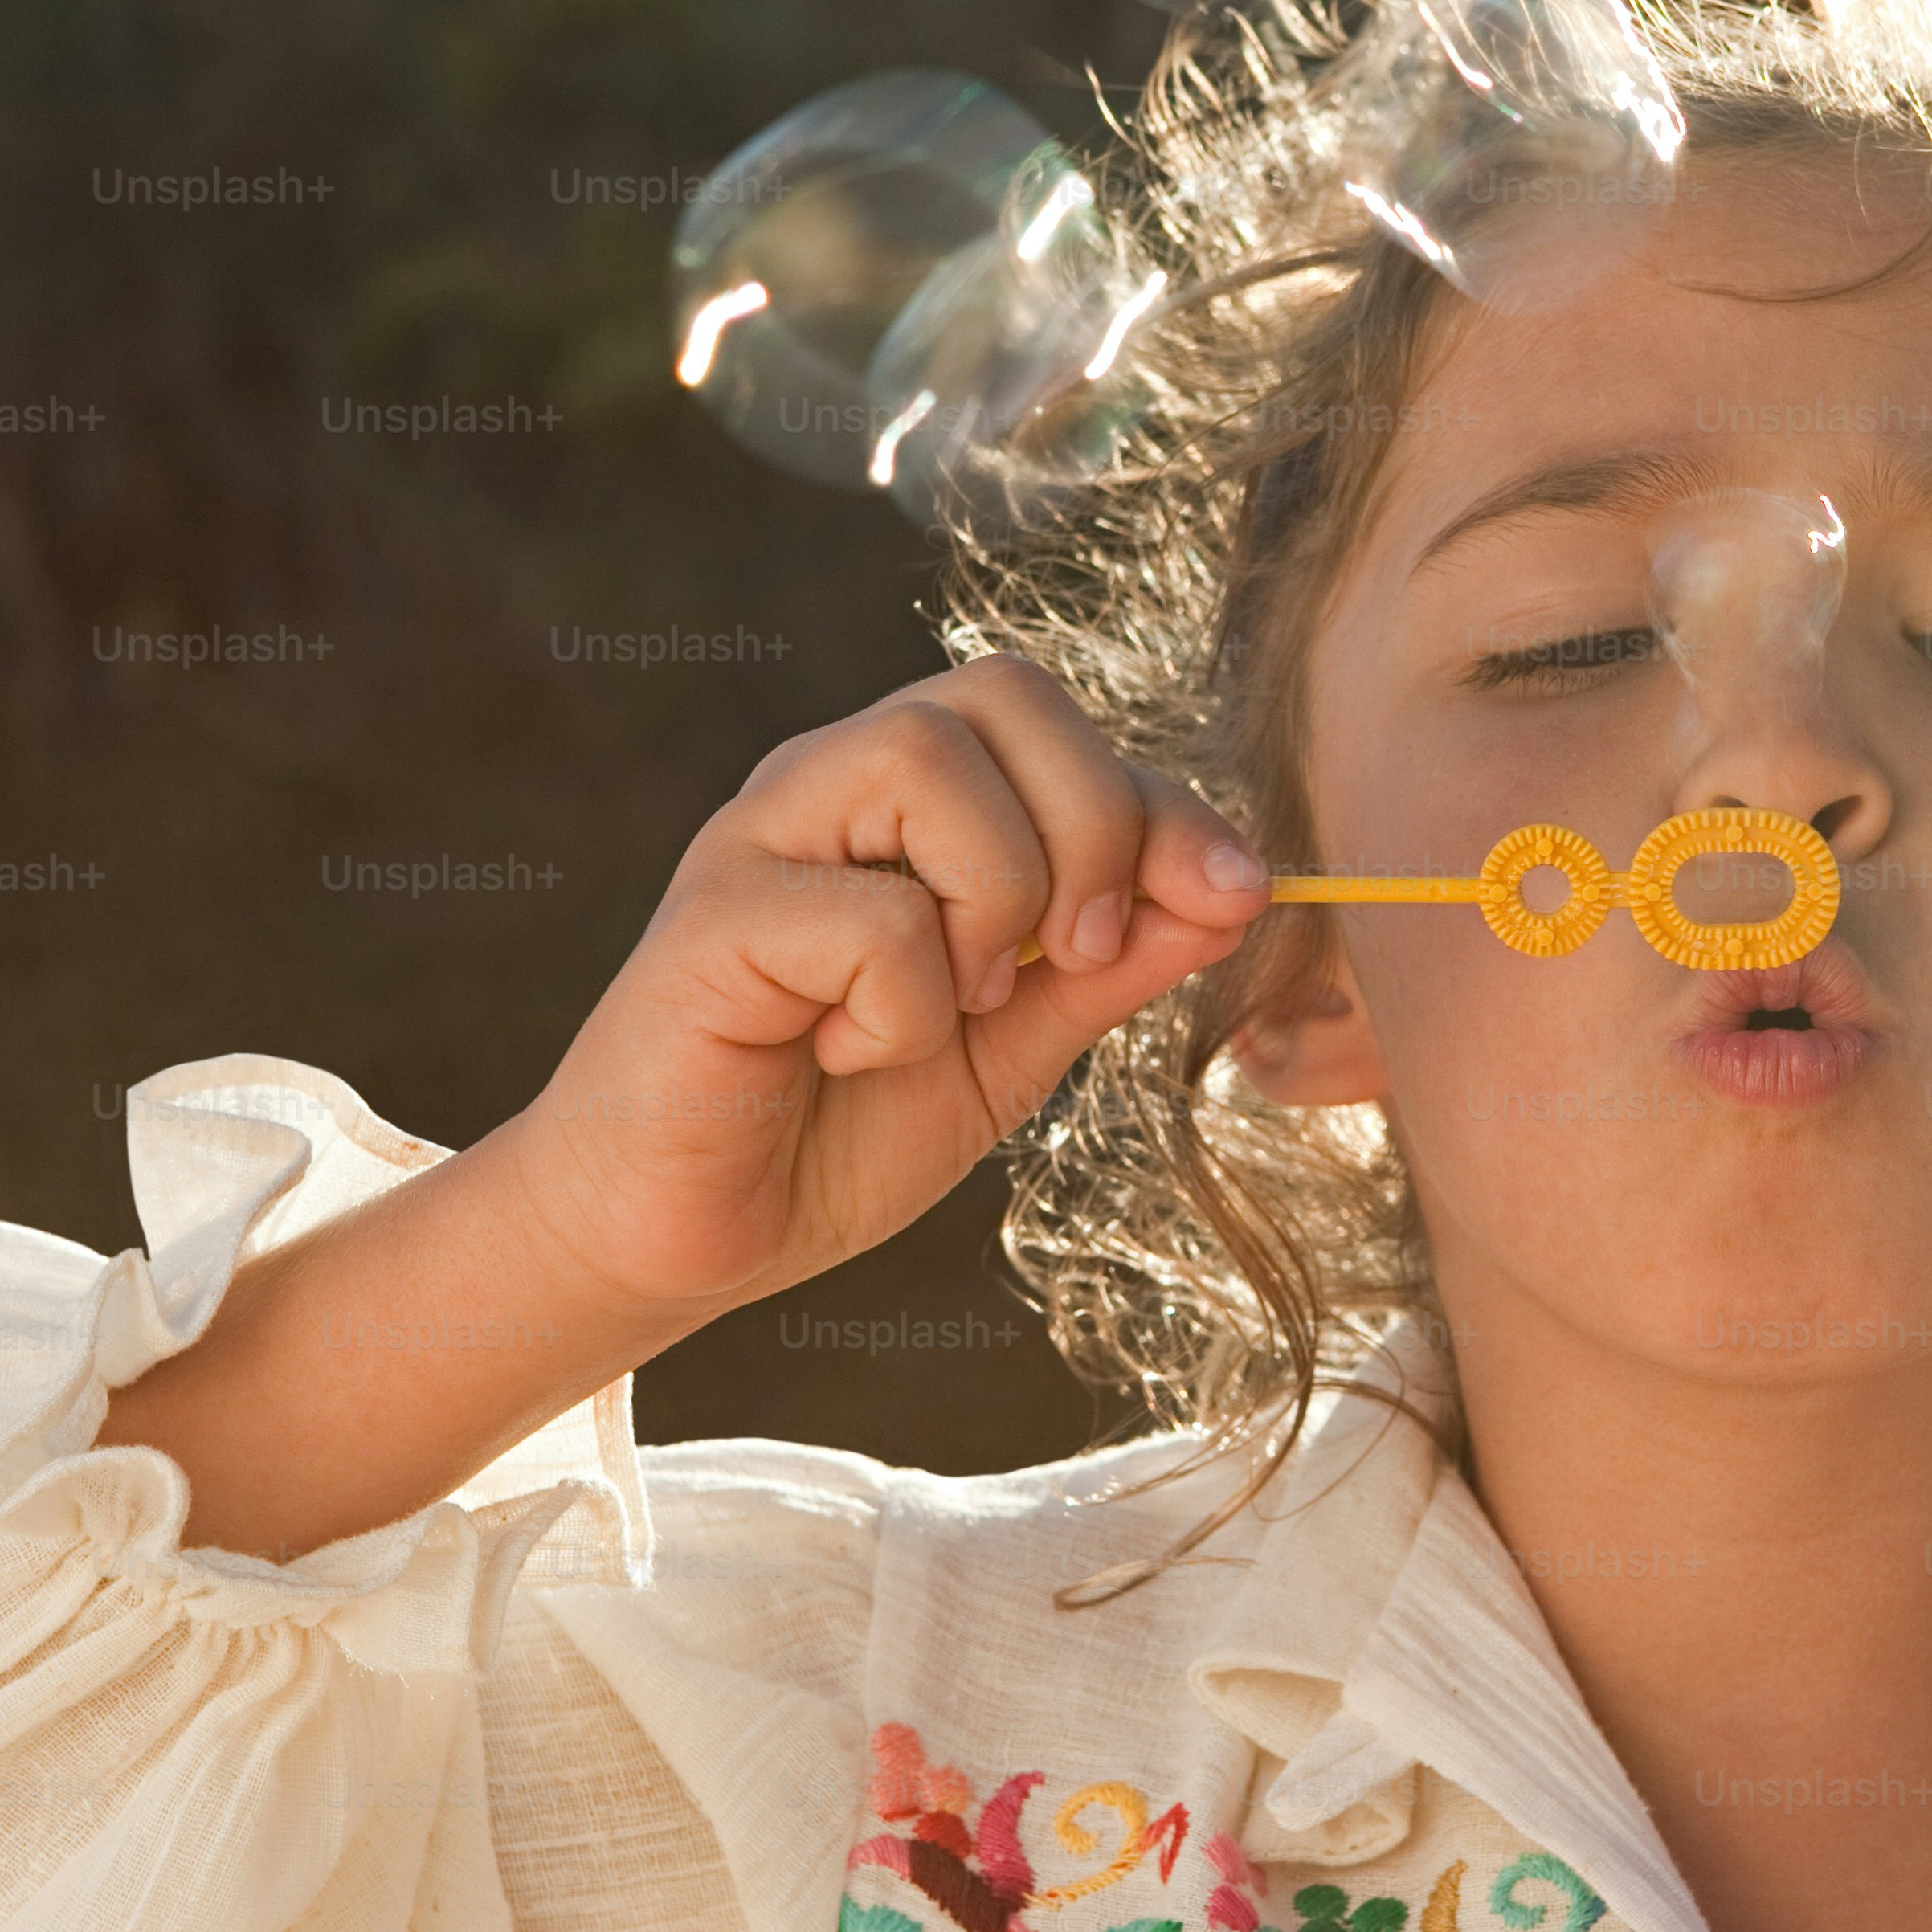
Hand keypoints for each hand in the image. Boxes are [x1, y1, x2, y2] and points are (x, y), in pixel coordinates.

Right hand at [506, 650, 1269, 1325]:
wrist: (694, 1237)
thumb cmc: (841, 1126)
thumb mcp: (1019, 1043)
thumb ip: (1114, 960)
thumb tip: (1237, 887)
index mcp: (909, 799)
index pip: (1061, 727)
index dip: (1164, 805)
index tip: (1233, 898)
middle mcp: (831, 784)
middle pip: (1002, 694)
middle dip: (1091, 830)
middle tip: (1074, 963)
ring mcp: (763, 837)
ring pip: (929, 759)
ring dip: (994, 898)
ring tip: (955, 1003)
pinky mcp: (712, 919)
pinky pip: (870, 916)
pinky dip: (902, 1007)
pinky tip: (846, 1054)